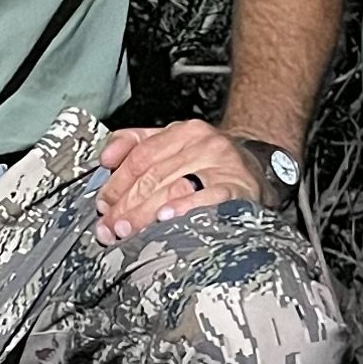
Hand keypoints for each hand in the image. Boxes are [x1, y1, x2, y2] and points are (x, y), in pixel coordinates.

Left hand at [98, 118, 263, 239]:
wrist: (258, 170)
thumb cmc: (209, 162)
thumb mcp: (175, 144)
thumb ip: (136, 144)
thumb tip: (106, 158)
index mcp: (183, 132)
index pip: (140, 156)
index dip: (117, 183)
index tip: (104, 205)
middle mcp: (204, 144)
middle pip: (154, 176)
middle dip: (126, 205)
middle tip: (110, 227)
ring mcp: (223, 165)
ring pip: (174, 188)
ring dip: (145, 213)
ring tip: (128, 231)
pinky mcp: (239, 188)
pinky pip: (208, 199)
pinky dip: (185, 209)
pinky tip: (167, 219)